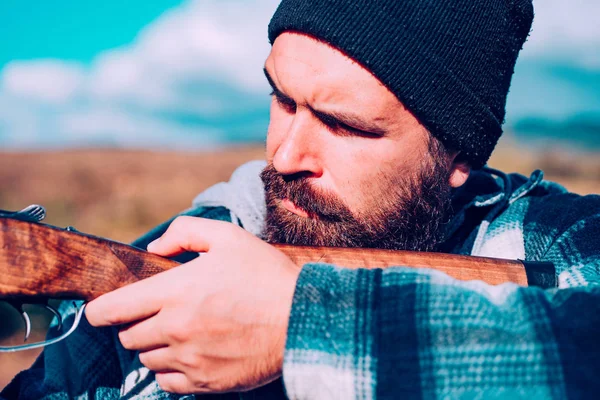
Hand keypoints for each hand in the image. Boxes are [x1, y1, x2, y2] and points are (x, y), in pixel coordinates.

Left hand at [85, 216, 300, 393]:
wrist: (302, 319)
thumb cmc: (266, 275)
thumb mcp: (229, 237)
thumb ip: (185, 232)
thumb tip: (154, 248)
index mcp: (175, 291)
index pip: (113, 309)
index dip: (98, 310)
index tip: (99, 310)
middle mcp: (175, 328)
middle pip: (128, 336)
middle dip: (135, 324)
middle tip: (158, 313)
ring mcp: (189, 359)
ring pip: (146, 359)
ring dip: (154, 346)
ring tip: (180, 332)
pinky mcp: (205, 382)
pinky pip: (167, 382)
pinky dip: (170, 369)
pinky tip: (190, 354)